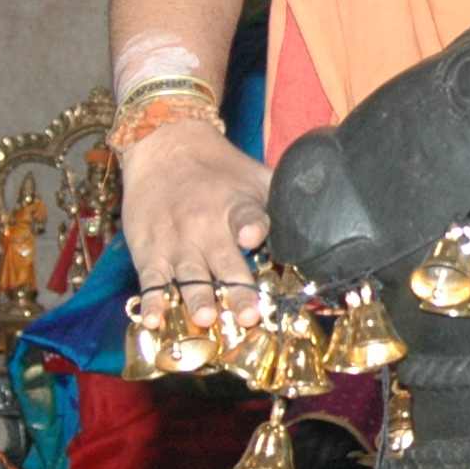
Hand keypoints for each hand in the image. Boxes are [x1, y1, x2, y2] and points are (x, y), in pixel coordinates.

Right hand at [120, 120, 269, 329]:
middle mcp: (205, 226)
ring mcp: (175, 241)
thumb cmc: (220, 169)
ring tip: (206, 319)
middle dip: (237, 291)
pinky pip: (150, 280)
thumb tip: (321, 214)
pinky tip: (152, 321)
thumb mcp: (254, 177)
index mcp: (235, 206)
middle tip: (248, 317)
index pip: (246, 216)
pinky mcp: (148, 251)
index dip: (251, 227)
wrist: (164, 147)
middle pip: (224, 262)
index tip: (252, 237)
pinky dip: (151, 301)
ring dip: (198, 299)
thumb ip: (281, 200)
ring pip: (189, 276)